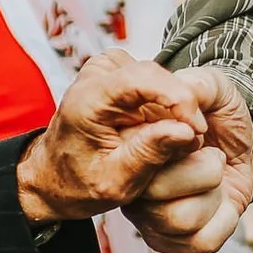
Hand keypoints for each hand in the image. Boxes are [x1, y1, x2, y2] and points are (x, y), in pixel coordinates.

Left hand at [18, 50, 207, 224]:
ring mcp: (111, 71)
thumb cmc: (78, 182)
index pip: (144, 77)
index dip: (179, 99)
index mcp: (89, 98)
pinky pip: (159, 87)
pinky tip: (160, 134)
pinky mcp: (122, 76)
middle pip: (159, 77)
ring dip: (174, 113)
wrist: (55, 177)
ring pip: (163, 81)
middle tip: (190, 146)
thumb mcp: (115, 182)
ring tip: (169, 146)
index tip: (197, 129)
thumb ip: (149, 154)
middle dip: (181, 111)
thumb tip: (186, 131)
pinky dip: (167, 111)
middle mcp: (99, 75)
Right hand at [131, 66, 252, 252]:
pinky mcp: (176, 241)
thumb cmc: (219, 114)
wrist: (244, 143)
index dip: (175, 142)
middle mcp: (133, 184)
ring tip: (213, 176)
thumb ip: (197, 85)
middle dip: (202, 168)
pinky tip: (220, 202)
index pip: (135, 154)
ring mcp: (151, 217)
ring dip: (213, 193)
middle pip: (155, 190)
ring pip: (179, 219)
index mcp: (130, 144)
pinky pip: (201, 241)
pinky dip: (225, 219)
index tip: (198, 133)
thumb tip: (184, 96)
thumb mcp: (213, 87)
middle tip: (206, 153)